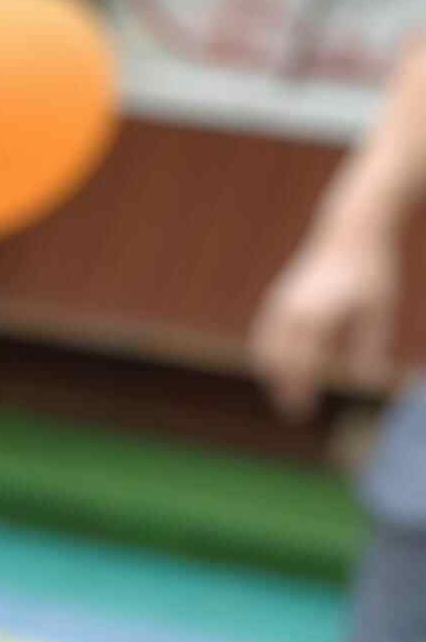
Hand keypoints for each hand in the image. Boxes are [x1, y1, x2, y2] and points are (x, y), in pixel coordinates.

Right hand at [251, 226, 396, 419]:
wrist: (350, 229)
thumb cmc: (371, 270)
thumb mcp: (379, 310)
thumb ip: (370, 347)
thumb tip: (367, 382)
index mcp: (317, 316)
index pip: (301, 365)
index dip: (299, 391)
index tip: (303, 413)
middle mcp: (292, 312)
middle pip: (277, 361)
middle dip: (282, 387)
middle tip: (294, 410)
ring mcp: (280, 304)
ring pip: (265, 350)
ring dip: (273, 373)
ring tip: (286, 391)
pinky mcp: (276, 300)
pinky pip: (264, 337)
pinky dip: (269, 356)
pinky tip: (282, 367)